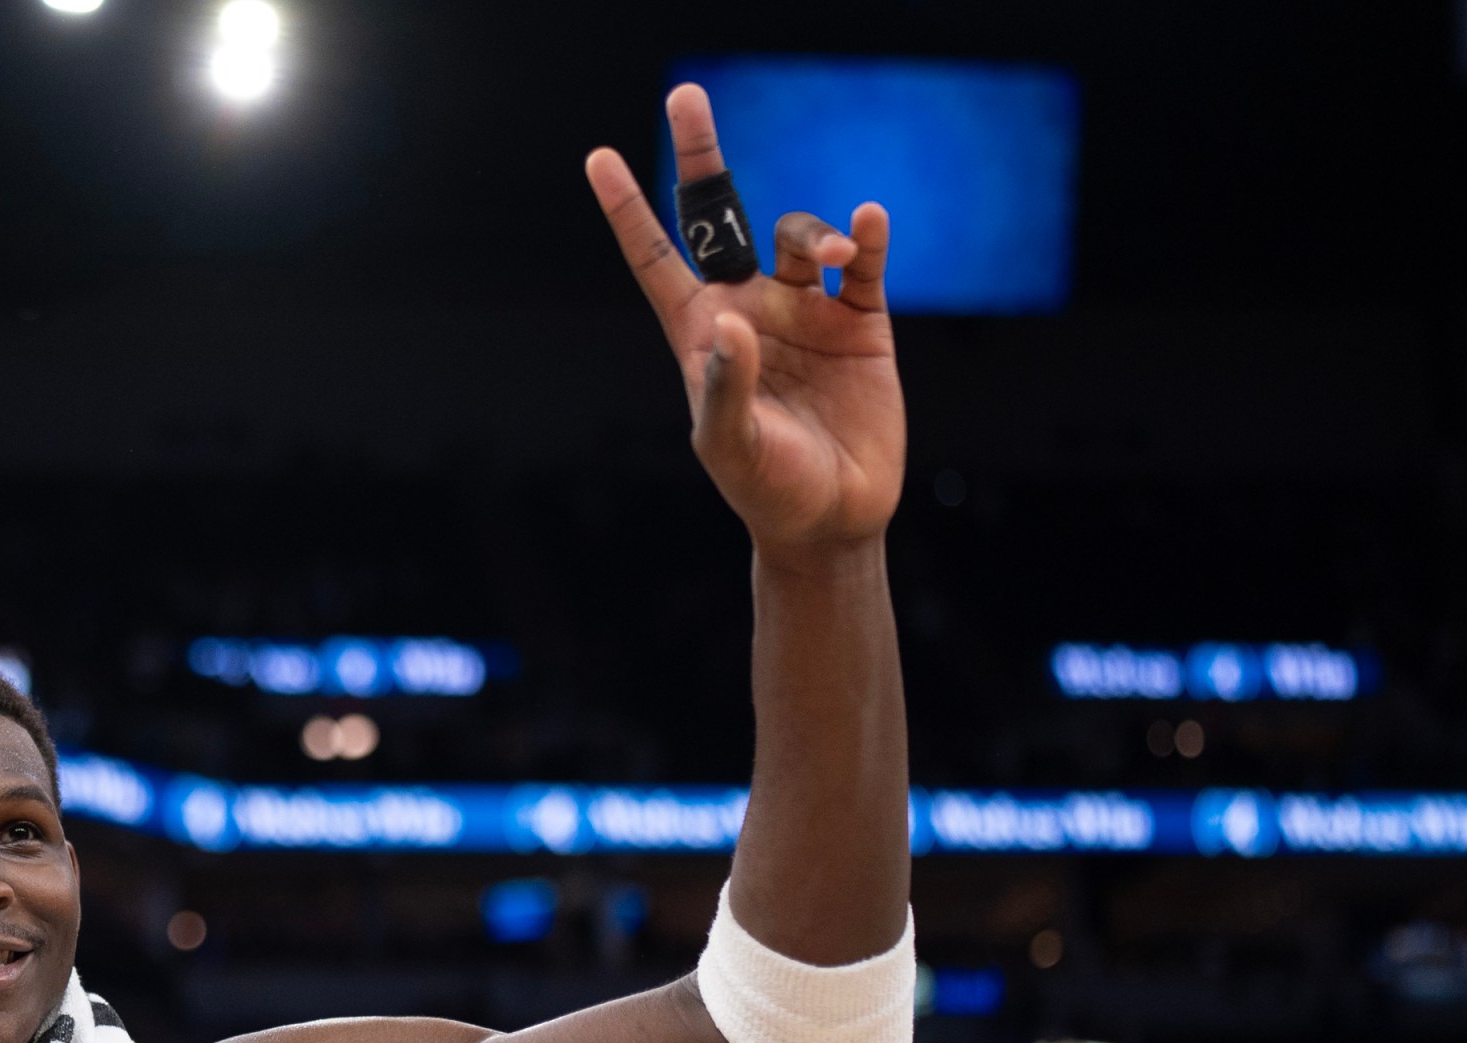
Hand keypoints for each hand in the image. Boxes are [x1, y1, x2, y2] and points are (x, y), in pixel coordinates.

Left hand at [586, 86, 903, 554]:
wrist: (832, 520)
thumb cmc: (766, 488)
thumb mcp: (729, 445)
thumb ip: (724, 384)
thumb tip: (730, 319)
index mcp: (702, 333)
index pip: (657, 259)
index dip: (628, 210)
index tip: (598, 158)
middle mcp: (751, 308)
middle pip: (722, 218)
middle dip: (702, 159)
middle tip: (684, 97)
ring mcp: (807, 311)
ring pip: (801, 238)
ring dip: (816, 233)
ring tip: (835, 255)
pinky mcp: (862, 323)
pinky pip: (866, 265)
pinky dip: (867, 239)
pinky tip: (867, 225)